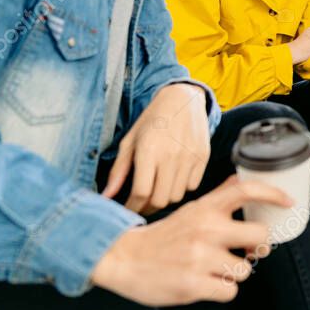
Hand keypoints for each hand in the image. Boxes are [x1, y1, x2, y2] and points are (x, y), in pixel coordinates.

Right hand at [91, 177, 292, 306]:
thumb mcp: (191, 210)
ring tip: (214, 269)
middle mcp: (205, 230)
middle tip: (248, 250)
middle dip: (258, 247)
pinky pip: (230, 291)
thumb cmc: (163, 236)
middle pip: (260, 236)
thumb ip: (218, 197)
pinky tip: (206, 283)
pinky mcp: (194, 285)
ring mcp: (200, 258)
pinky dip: (222, 291)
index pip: (245, 191)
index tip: (288, 203)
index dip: (272, 194)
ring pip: (246, 270)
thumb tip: (240, 180)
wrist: (123, 258)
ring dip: (235, 273)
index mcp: (205, 209)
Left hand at [102, 83, 210, 213]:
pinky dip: (181, 189)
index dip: (132, 207)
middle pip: (160, 200)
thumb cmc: (152, 121)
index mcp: (148, 150)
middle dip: (147, 207)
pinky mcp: (203, 158)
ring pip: (176, 196)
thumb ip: (118, 171)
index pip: (141, 192)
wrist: (183, 100)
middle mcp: (171, 156)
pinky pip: (192, 186)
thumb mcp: (130, 142)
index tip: (127, 209)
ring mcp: (189, 157)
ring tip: (156, 190)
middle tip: (140, 204)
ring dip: (164, 198)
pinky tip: (173, 179)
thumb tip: (106, 196)